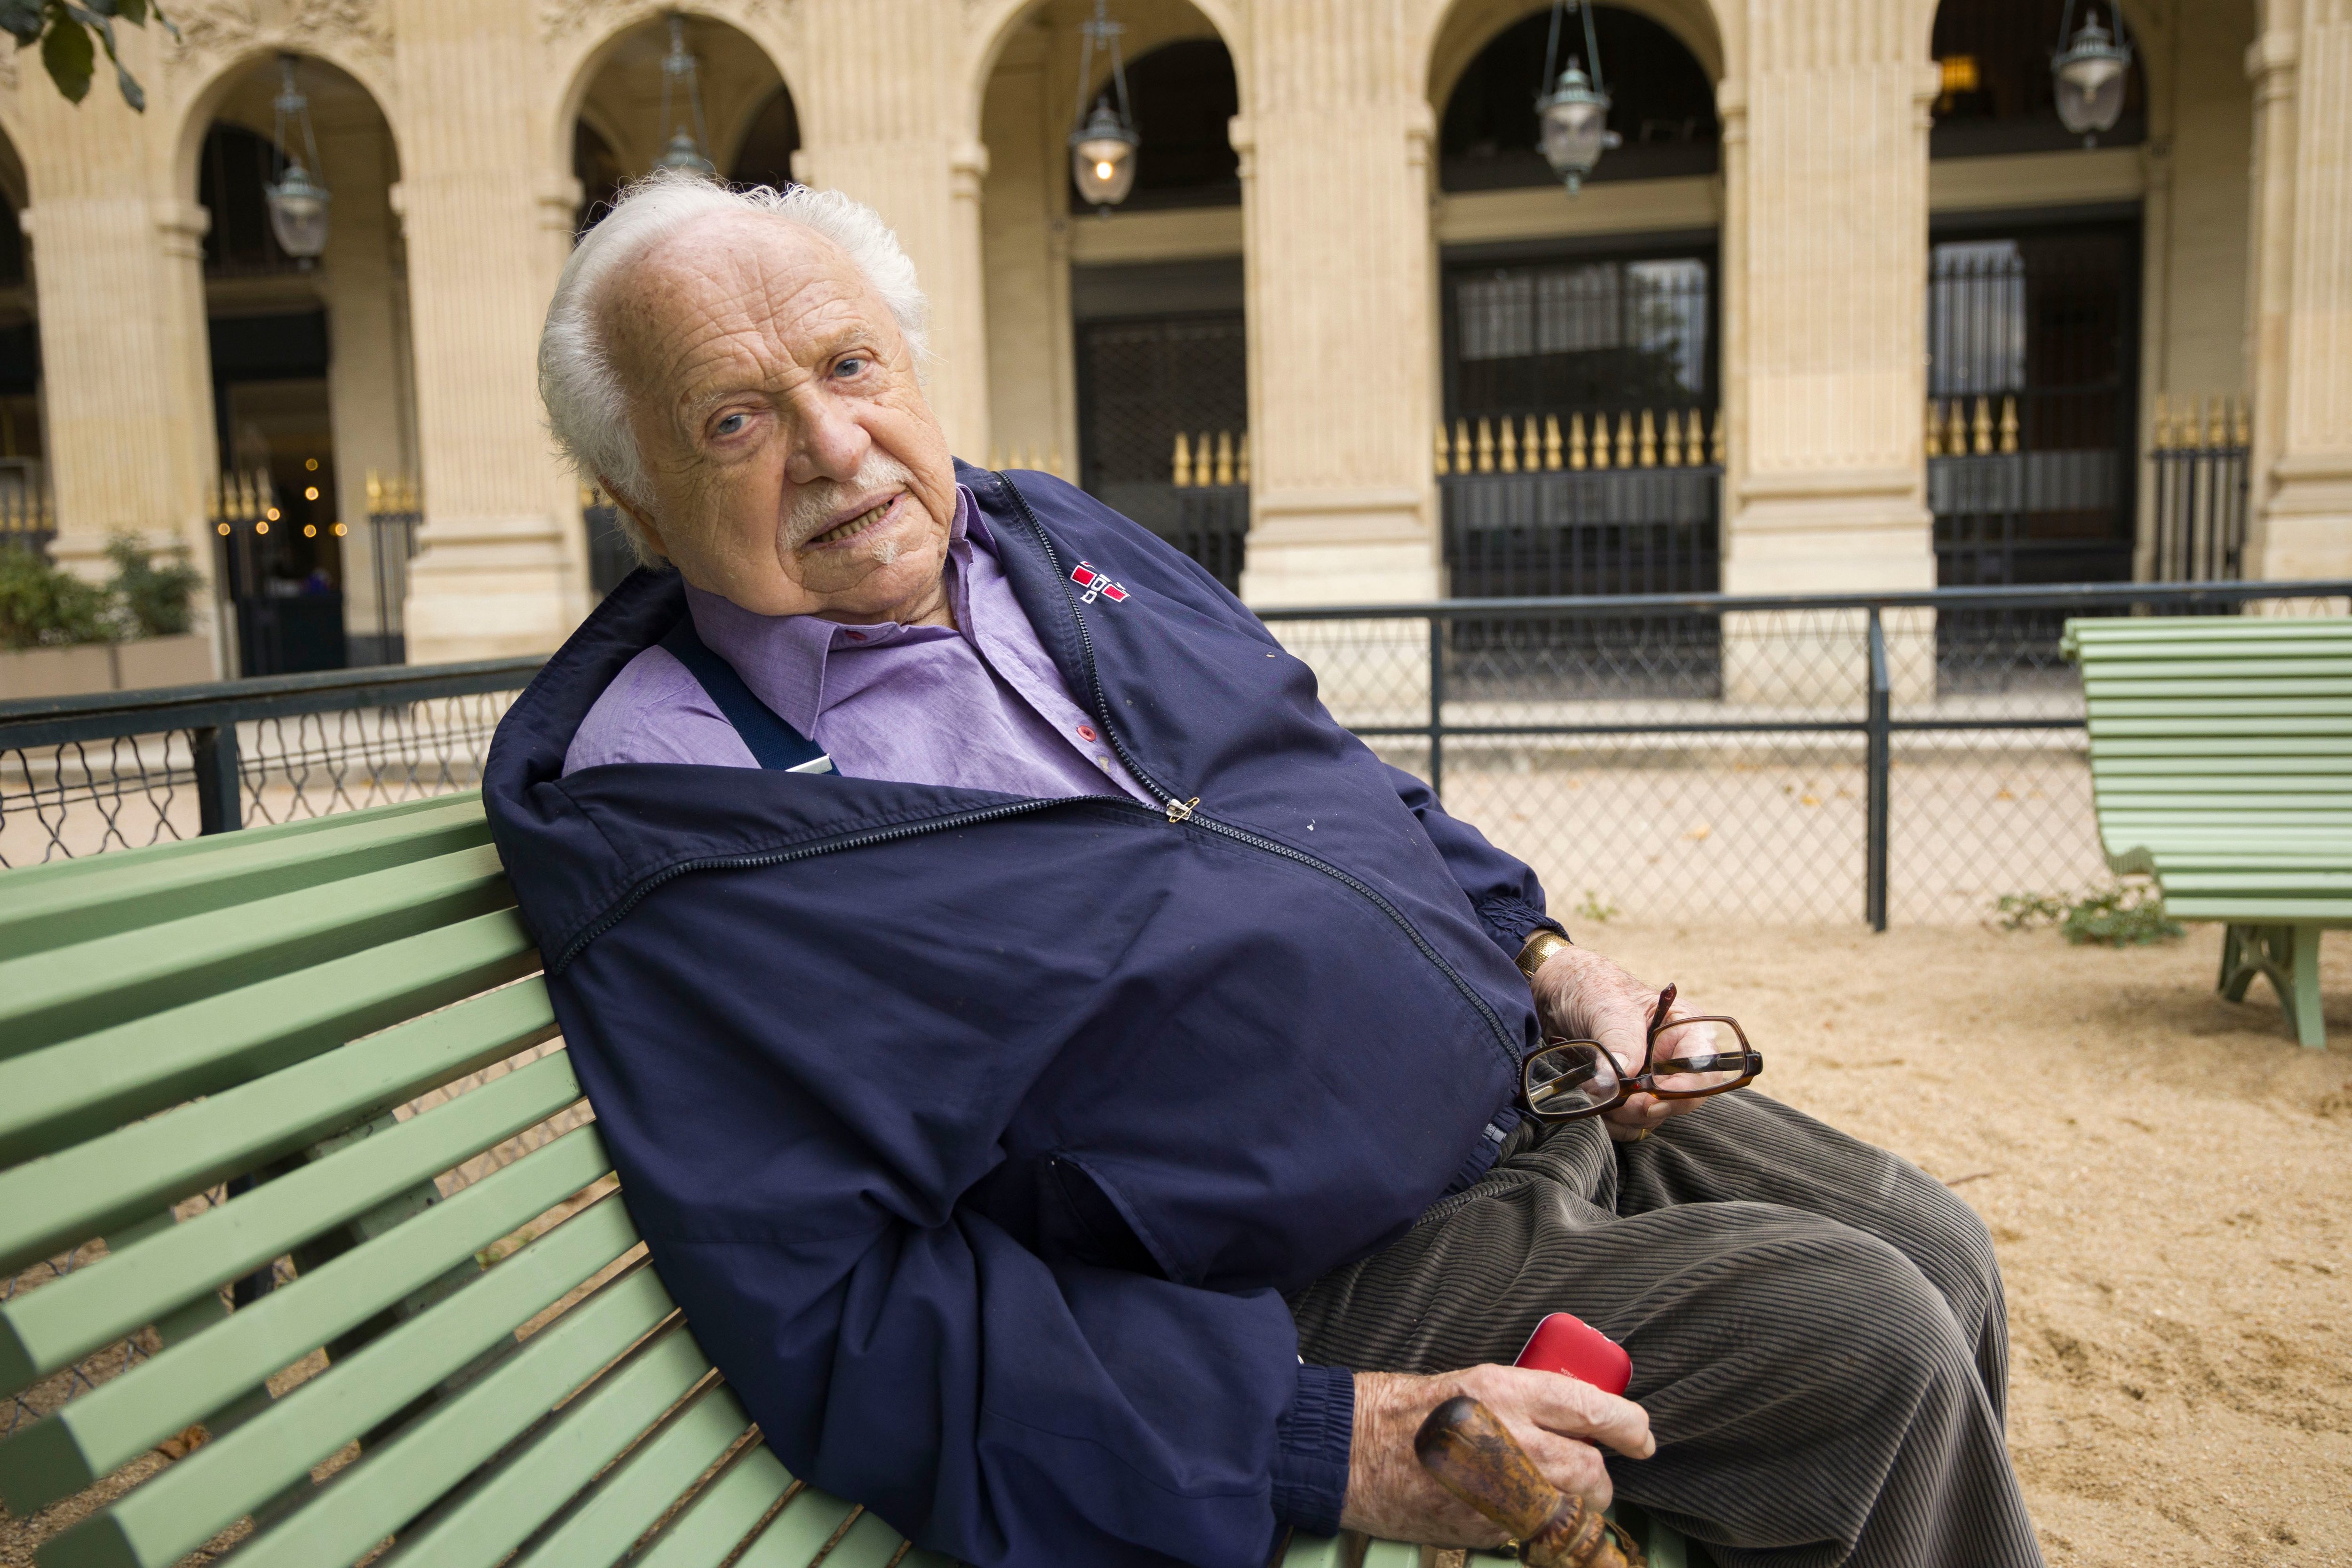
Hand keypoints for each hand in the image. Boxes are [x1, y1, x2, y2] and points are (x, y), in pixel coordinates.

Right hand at [1339, 1364, 1654, 1545]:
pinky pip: (1537, 1530)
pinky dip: (1536, 1521)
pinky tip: (1510, 1503)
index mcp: (1506, 1391)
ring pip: (1572, 1506)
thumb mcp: (1473, 1381)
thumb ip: (1529, 1399)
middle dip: (1599, 1473)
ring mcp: (1499, 1492)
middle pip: (1592, 1469)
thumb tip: (1580, 1420)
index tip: (1641, 1437)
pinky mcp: (1487, 1528)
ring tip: (1550, 1488)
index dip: (1630, 1427)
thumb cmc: (1406, 1409)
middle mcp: (1510, 1441)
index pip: (1594, 1410)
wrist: (1350, 1450)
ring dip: (1574, 1501)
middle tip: (1587, 1467)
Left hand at [1528, 944, 1719, 1141]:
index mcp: (1686, 1030)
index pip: (1705, 1071)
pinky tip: (1592, 1096)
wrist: (1556, 993)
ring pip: (1652, 1117)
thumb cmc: (1591, 987)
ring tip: (1593, 1087)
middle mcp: (1675, 1059)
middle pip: (1679, 1102)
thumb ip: (1619, 1039)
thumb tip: (1620, 1080)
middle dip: (1645, 1107)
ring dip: (1622, 1113)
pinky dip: (1611, 1119)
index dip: (1683, 1091)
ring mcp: (1652, 1080)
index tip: (1649, 1099)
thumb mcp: (1608, 1005)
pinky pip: (1630, 1123)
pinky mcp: (1630, 1095)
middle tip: (1613, 1098)